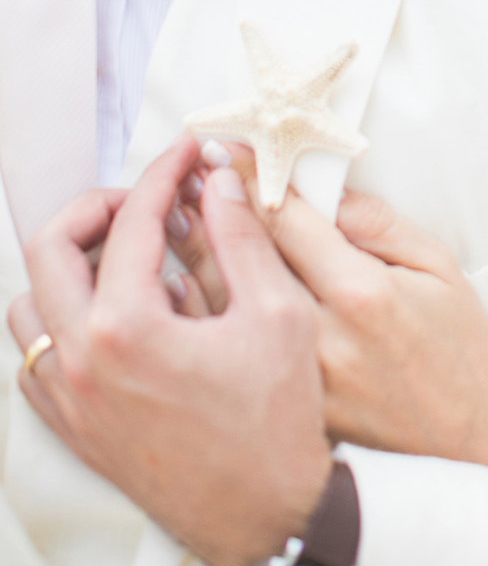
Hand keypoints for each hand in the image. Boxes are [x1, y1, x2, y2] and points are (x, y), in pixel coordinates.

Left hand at [7, 137, 332, 565]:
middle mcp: (81, 363)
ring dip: (71, 267)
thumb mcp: (275, 313)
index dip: (163, 174)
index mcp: (127, 329)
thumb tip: (219, 180)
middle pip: (52, 250)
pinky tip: (114, 314)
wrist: (265, 513)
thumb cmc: (275, 420)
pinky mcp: (74, 428)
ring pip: (31, 306)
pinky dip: (62, 322)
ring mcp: (70, 401)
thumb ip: (241, 237)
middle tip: (146, 199)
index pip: (133, 221)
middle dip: (99, 207)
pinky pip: (35, 360)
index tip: (187, 155)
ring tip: (127, 255)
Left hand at [199, 154, 487, 478]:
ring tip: (173, 218)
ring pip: (225, 310)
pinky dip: (201, 317)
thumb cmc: (458, 352)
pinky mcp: (281, 414)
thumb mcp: (439, 269)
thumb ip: (380, 225)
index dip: (249, 178)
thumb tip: (325, 194)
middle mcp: (320, 337)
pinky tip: (181, 287)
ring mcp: (294, 382)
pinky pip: (228, 357)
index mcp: (361, 291)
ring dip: (194, 257)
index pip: (287, 220)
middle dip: (209, 210)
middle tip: (184, 174)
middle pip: (243, 262)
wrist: (467, 450)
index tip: (222, 148)